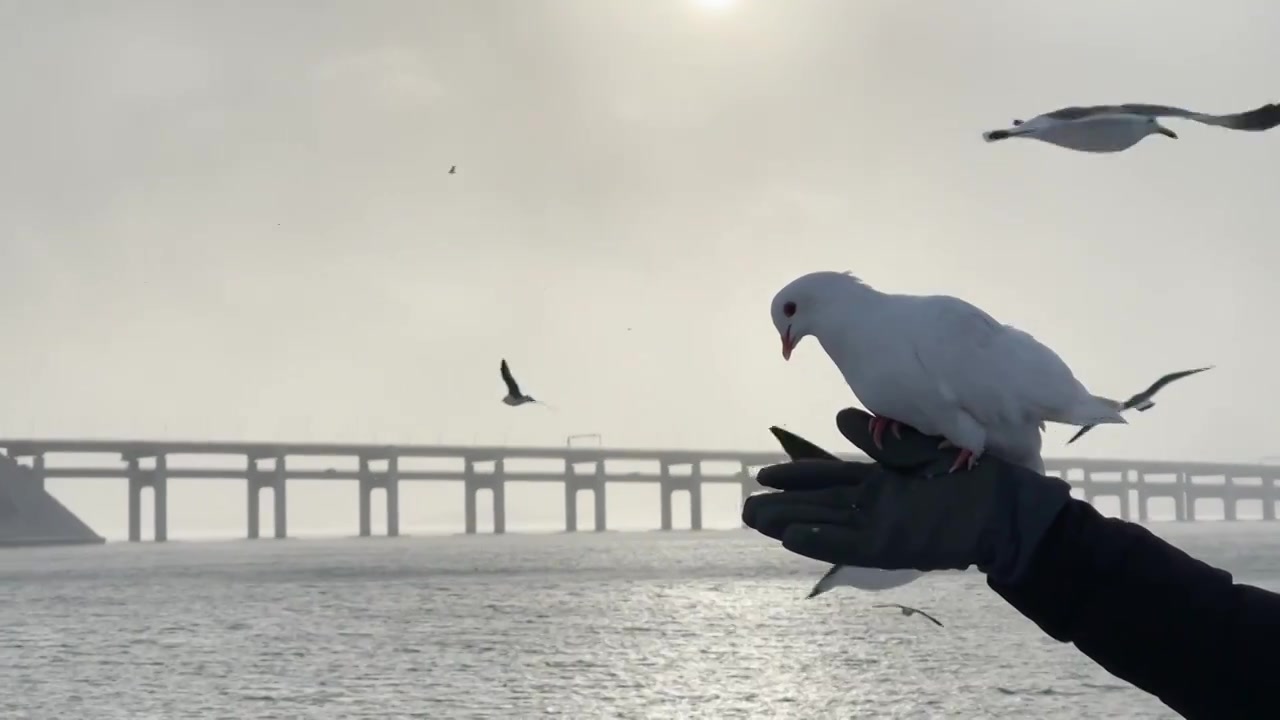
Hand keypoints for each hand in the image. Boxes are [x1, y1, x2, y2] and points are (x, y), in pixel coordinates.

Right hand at [742, 408, 1071, 583]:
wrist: (1009, 507)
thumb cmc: (974, 475)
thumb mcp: (921, 448)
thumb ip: (882, 439)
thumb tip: (842, 418)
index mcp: (882, 481)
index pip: (829, 478)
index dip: (797, 476)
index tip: (764, 473)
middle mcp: (876, 505)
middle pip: (818, 504)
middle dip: (782, 505)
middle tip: (744, 508)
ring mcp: (882, 526)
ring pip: (825, 524)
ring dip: (789, 523)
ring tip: (753, 520)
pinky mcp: (893, 545)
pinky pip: (848, 544)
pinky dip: (819, 540)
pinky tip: (790, 537)